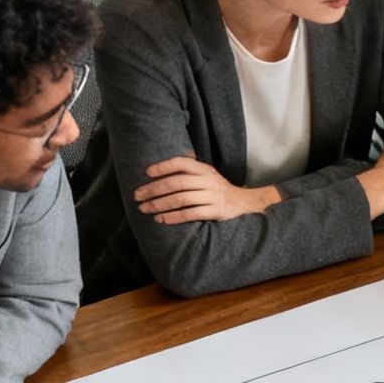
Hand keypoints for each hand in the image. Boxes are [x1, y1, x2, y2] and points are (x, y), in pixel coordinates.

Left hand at [134, 155, 278, 222]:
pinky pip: (191, 213)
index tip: (147, 173)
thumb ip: (190, 171)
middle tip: (138, 196)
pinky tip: (161, 219)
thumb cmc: (218, 190)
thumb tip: (160, 167)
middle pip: (178, 182)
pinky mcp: (216, 211)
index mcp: (205, 169)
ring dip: (160, 204)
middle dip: (155, 189)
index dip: (164, 166)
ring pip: (182, 198)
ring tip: (145, 209)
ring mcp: (213, 196)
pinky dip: (174, 217)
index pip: (182, 163)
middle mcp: (209, 180)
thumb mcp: (207, 176)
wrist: (245, 204)